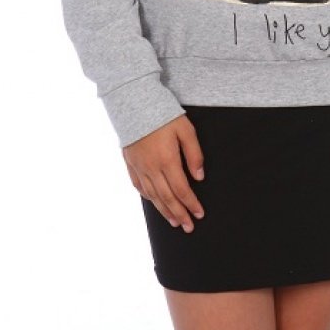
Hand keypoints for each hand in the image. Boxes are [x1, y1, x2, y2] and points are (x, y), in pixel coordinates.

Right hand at [123, 114, 206, 231]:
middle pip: (167, 198)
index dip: (191, 204)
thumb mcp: (186, 130)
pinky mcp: (130, 163)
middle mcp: (151, 167)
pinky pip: (139, 186)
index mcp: (167, 160)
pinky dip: (148, 197)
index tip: (199, 214)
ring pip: (152, 195)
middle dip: (179, 214)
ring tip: (174, 222)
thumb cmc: (164, 114)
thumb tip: (199, 177)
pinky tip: (155, 203)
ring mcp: (138, 166)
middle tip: (188, 227)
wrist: (134, 102)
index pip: (182, 189)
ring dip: (164, 211)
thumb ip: (194, 154)